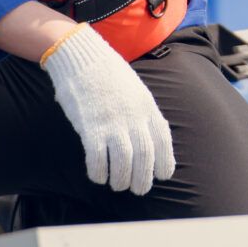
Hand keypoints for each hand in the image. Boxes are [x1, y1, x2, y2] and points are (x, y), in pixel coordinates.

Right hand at [39, 26, 176, 196]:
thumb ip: (144, 114)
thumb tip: (149, 139)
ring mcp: (113, 123)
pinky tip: (98, 176)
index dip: (165, 163)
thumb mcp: (136, 91)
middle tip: (138, 190)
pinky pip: (97, 158)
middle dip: (143, 180)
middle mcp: (134, 117)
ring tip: (117, 185)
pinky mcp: (91, 127)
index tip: (161, 175)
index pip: (163, 142)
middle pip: (145, 157)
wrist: (82, 57)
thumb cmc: (109, 76)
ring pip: (123, 163)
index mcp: (148, 107)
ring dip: (121, 180)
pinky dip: (99, 172)